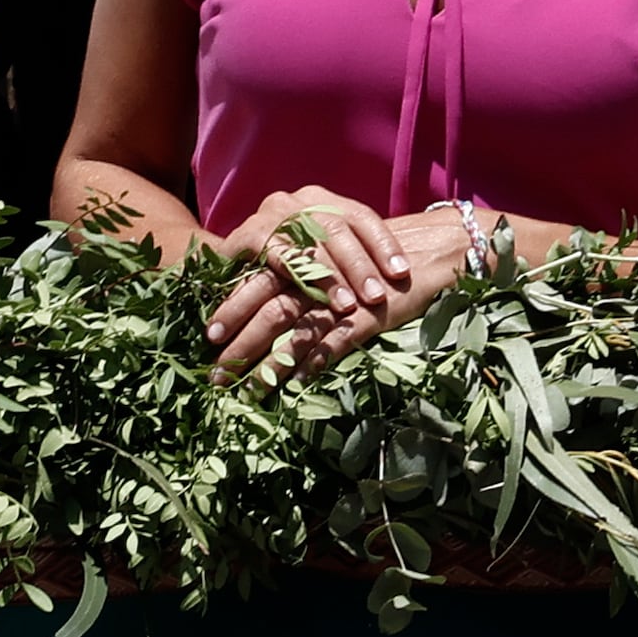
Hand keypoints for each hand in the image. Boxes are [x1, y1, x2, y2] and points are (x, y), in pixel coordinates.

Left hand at [202, 195, 479, 375]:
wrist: (429, 251)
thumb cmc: (368, 257)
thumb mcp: (327, 257)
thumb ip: (293, 272)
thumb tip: (250, 303)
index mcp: (301, 247)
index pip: (256, 278)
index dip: (231, 306)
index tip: (209, 336)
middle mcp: (315, 265)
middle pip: (268, 304)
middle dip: (240, 340)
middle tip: (217, 371)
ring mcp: (341, 291)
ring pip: (295, 326)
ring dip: (270, 362)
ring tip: (249, 389)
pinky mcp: (369, 312)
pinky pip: (336, 340)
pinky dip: (316, 360)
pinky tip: (297, 382)